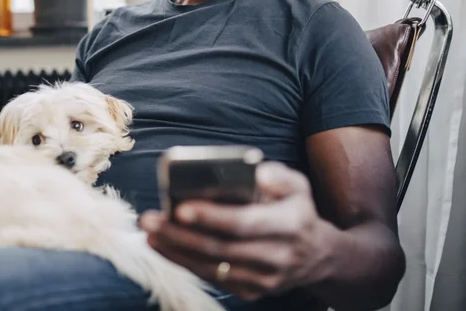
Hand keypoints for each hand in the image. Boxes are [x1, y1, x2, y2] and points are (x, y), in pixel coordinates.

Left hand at [139, 162, 335, 300]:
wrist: (317, 256)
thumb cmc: (295, 210)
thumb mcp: (297, 185)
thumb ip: (276, 176)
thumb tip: (253, 172)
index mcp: (290, 225)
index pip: (244, 223)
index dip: (211, 217)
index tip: (180, 207)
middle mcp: (277, 257)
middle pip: (220, 248)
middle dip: (179, 234)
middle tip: (149, 219)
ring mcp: (264, 280)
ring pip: (211, 267)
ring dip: (174, 250)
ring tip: (148, 231)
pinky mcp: (251, 292)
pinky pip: (211, 278)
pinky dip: (182, 261)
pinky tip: (162, 245)